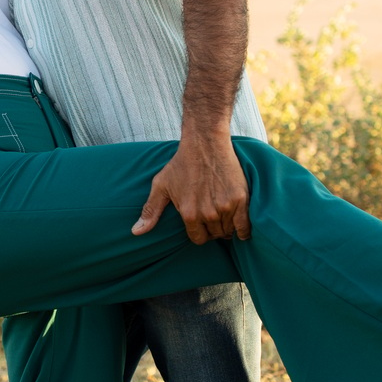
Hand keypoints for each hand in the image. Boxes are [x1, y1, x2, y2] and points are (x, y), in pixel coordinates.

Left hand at [132, 134, 251, 242]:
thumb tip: (136, 233)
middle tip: (214, 216)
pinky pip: (245, 227)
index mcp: (188, 213)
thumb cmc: (181, 163)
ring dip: (227, 227)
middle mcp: (207, 214)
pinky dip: (243, 230)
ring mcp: (225, 207)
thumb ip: (150, 211)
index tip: (202, 224)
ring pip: (229, 231)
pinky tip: (240, 227)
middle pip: (215, 235)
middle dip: (214, 230)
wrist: (205, 142)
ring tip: (224, 215)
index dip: (200, 233)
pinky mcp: (240, 199)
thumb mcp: (161, 184)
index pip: (198, 239)